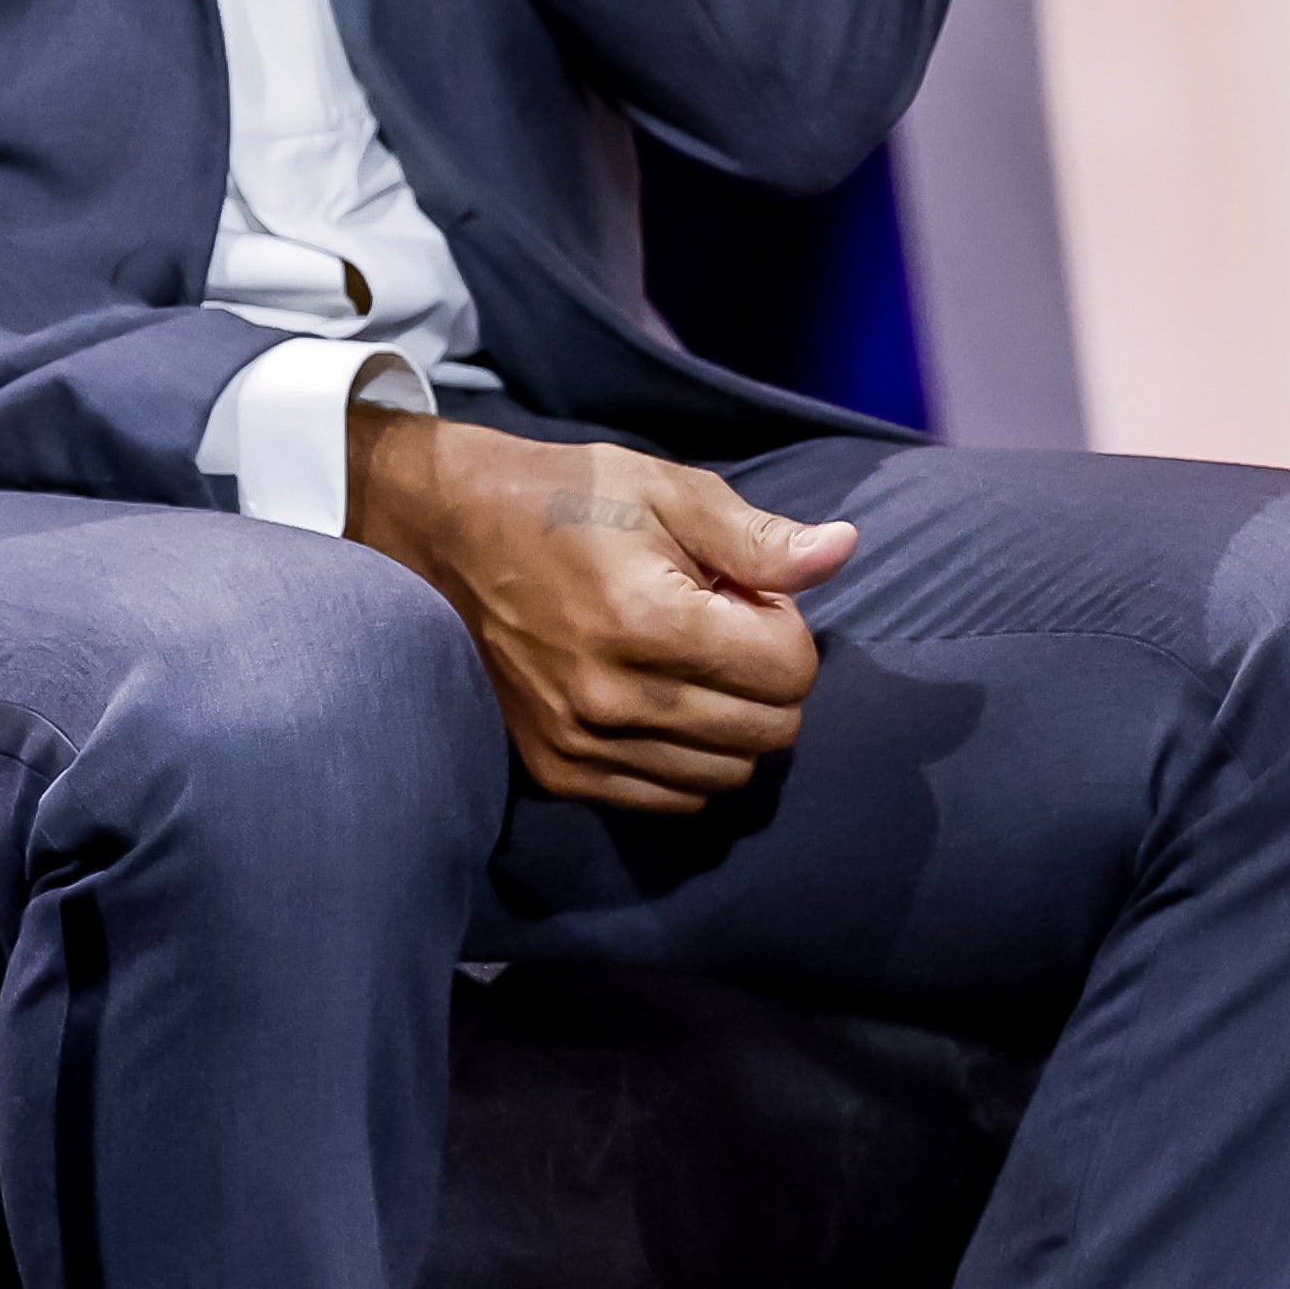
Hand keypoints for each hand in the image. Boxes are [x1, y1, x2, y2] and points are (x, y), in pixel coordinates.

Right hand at [342, 409, 856, 812]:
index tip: (740, 594)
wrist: (448, 533)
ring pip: (727, 774)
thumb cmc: (564, 500)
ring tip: (685, 666)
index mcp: (646, 619)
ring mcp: (581, 740)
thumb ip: (757, 537)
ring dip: (731, 725)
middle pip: (771, 731)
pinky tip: (657, 704)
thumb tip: (842, 551)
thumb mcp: (663, 491)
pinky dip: (685, 760)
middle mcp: (614, 695)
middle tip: (718, 628)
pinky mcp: (558, 768)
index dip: (784, 624)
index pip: (792, 669)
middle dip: (767, 678)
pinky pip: (671, 798)